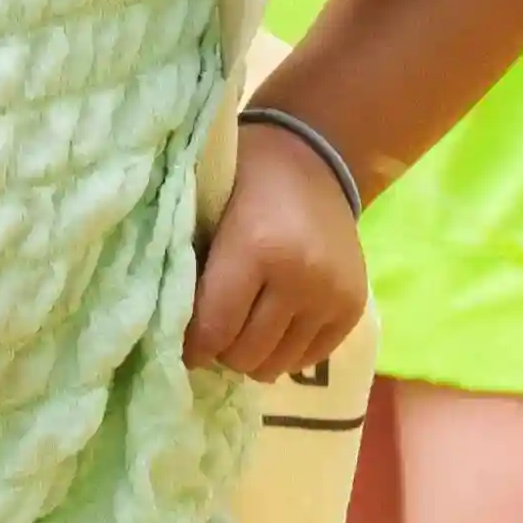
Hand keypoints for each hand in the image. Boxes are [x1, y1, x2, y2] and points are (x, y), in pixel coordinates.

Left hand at [186, 124, 367, 384]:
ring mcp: (332, 296)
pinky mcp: (352, 307)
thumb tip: (170, 330)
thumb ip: (192, 268)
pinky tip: (274, 326)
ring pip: (277, 364)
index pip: (214, 329)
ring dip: (254, 355)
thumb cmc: (248, 178)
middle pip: (246, 354)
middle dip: (222, 350)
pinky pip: (309, 358)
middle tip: (215, 331)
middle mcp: (301, 278)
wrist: (317, 158)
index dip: (191, 346)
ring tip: (245, 329)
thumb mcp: (208, 210)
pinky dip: (286, 351)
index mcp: (257, 248)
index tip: (183, 344)